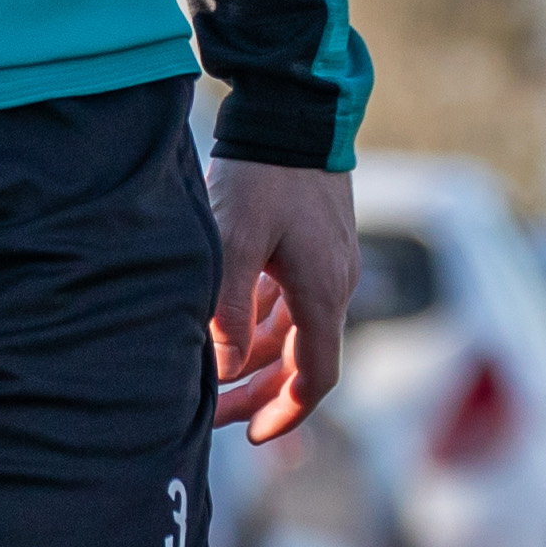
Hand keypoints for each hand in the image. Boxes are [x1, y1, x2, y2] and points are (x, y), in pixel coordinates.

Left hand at [209, 157, 355, 440]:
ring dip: (255, 357)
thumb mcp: (237, 239)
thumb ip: (228, 306)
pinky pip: (287, 299)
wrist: (295, 111)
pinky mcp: (312, 244)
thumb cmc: (264, 173)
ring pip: (291, 330)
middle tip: (214, 416)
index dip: (286, 412)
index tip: (252, 435)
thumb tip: (222, 370)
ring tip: (211, 375)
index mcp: (323, 293)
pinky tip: (225, 322)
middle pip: (300, 360)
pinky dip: (260, 320)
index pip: (315, 377)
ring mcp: (326, 264)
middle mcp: (334, 285)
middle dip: (259, 392)